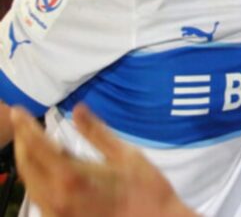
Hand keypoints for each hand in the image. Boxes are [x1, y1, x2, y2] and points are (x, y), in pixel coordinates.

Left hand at [11, 104, 194, 216]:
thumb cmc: (146, 190)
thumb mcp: (126, 154)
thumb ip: (96, 132)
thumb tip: (78, 110)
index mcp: (71, 177)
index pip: (36, 146)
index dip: (25, 126)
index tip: (18, 111)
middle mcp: (56, 197)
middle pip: (26, 165)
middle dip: (23, 142)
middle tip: (25, 123)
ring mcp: (56, 213)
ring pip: (30, 183)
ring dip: (28, 161)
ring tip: (33, 143)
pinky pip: (40, 197)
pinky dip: (37, 179)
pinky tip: (47, 170)